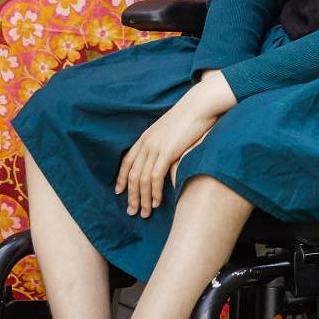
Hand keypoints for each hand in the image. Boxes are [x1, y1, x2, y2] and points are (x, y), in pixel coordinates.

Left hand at [115, 77, 234, 216]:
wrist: (199, 105)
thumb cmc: (190, 118)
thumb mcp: (171, 131)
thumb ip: (165, 147)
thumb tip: (167, 163)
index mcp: (145, 137)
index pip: (127, 162)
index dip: (122, 179)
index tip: (119, 192)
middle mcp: (146, 143)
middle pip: (132, 175)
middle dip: (131, 196)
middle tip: (132, 212)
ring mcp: (155, 147)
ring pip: (142, 179)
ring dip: (142, 199)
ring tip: (145, 213)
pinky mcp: (167, 152)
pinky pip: (156, 177)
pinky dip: (154, 192)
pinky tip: (156, 202)